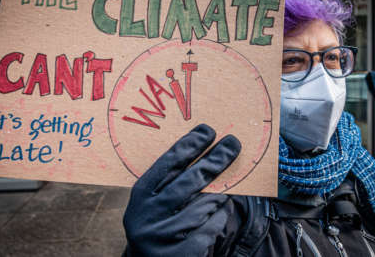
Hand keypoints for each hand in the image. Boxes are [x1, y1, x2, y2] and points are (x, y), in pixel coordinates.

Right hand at [123, 124, 240, 256]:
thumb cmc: (159, 222)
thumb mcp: (156, 200)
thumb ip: (173, 181)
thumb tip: (207, 153)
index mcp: (140, 195)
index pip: (168, 163)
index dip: (189, 145)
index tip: (208, 130)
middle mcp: (147, 214)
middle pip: (189, 180)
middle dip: (215, 159)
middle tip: (233, 143)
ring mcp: (162, 236)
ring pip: (204, 204)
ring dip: (218, 195)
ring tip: (222, 190)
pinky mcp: (179, 254)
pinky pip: (211, 227)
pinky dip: (218, 218)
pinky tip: (217, 215)